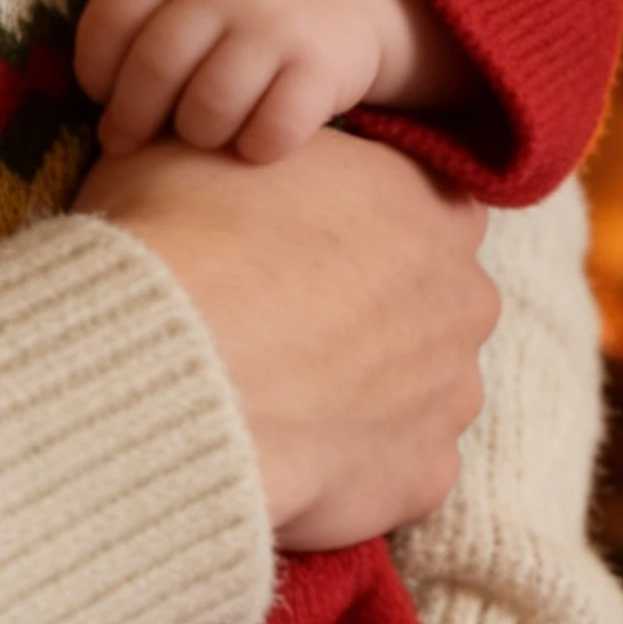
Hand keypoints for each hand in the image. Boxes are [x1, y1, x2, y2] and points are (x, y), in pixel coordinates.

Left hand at [76, 0, 442, 162]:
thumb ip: (139, 31)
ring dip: (197, 136)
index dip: (95, 72)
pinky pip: (269, 133)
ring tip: (203, 132)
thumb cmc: (241, 9)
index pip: (109, 20)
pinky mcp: (321, 67)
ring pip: (208, 110)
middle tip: (134, 141)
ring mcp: (276, 24)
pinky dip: (255, 149)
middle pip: (154, 70)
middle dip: (133, 120)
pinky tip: (255, 140)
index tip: (105, 96)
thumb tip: (103, 124)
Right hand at [76, 130, 492, 546]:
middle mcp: (461, 294)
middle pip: (426, 300)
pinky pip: (396, 471)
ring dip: (363, 394)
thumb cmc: (176, 242)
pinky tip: (286, 453)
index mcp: (422, 198)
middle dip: (367, 313)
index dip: (351, 225)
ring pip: (418, 389)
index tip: (293, 244)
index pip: (413, 203)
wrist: (161, 372)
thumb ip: (241, 147)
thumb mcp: (189, 149)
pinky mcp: (423, 479)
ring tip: (273, 397)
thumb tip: (218, 144)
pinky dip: (351, 468)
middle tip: (277, 325)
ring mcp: (451, 393)